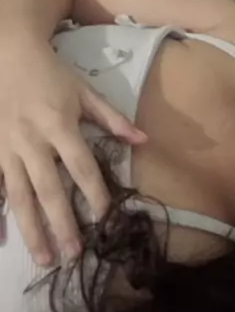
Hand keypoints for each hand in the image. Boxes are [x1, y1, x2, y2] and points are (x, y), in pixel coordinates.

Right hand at [0, 31, 146, 264]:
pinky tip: (5, 238)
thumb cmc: (50, 73)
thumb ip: (112, 118)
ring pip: (20, 195)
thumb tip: (143, 141)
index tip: (105, 219)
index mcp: (60, 124)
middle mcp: (32, 140)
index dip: (95, 193)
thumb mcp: (84, 90)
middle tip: (73, 255)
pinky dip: (0, 212)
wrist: (7, 52)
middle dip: (62, 224)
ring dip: (32, 229)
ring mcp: (7, 148)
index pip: (81, 166)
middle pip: (49, 189)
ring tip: (44, 258)